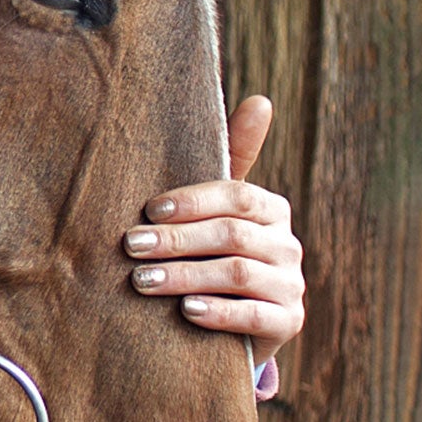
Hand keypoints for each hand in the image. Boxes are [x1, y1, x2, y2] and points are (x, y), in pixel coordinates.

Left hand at [122, 95, 304, 379]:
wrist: (221, 321)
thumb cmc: (206, 250)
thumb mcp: (210, 209)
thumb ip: (228, 158)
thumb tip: (262, 100)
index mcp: (270, 209)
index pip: (237, 196)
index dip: (192, 201)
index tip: (148, 209)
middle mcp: (288, 244)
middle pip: (232, 235)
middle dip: (176, 240)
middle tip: (130, 246)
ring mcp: (291, 285)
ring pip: (239, 274)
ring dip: (186, 276)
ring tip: (141, 281)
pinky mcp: (288, 322)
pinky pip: (256, 317)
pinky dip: (218, 313)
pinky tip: (185, 311)